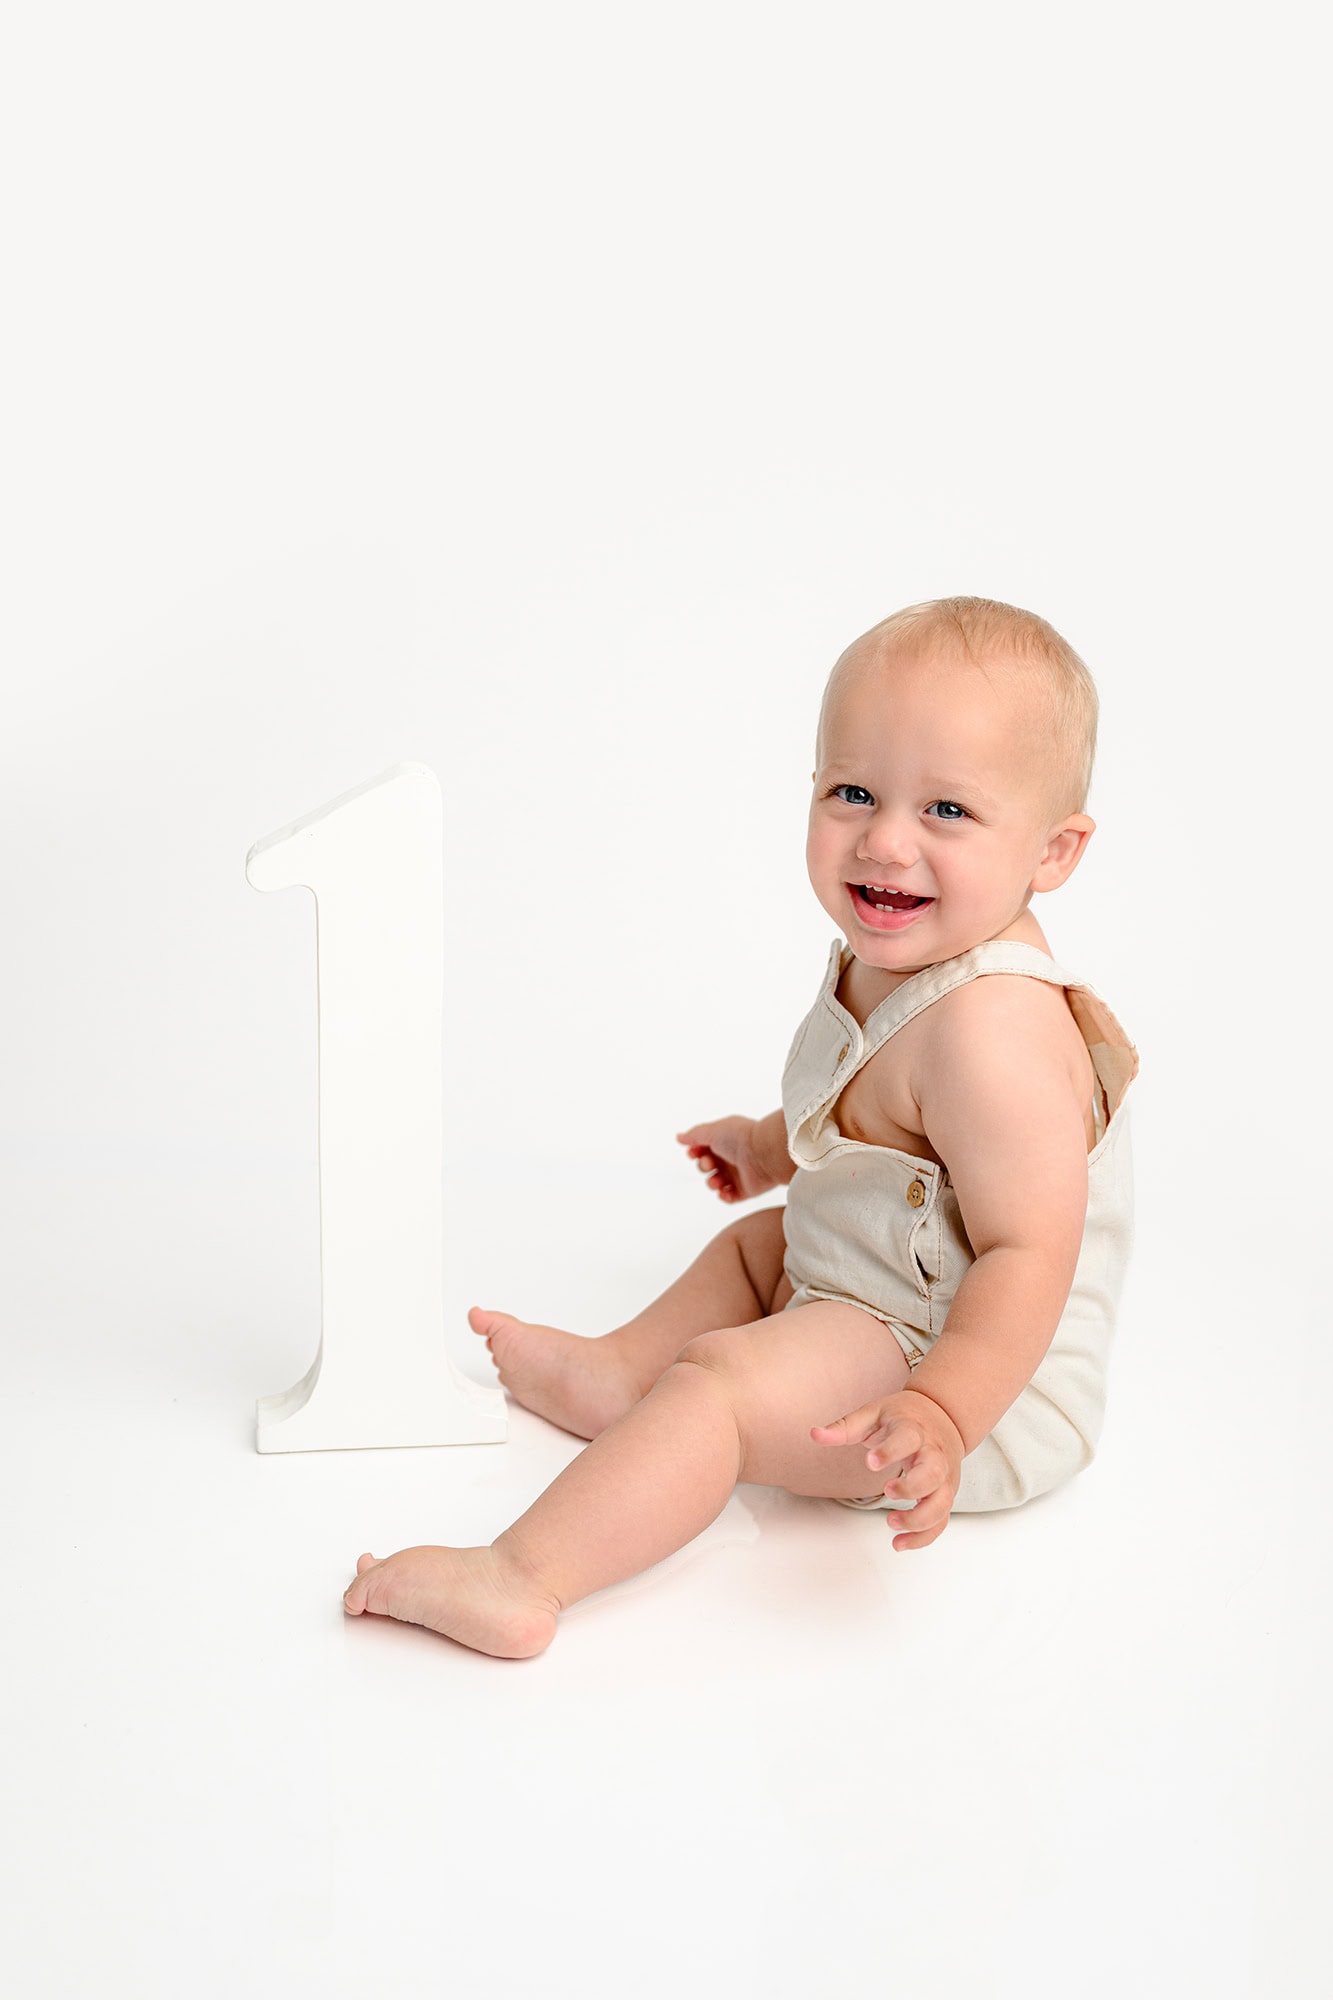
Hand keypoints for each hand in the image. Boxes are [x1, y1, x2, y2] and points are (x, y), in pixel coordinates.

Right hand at [676, 1116, 774, 1203]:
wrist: (764, 1154)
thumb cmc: (739, 1137)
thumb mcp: (712, 1131)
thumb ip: (694, 1135)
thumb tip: (679, 1137)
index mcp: (724, 1140)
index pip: (703, 1148)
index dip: (695, 1152)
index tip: (693, 1152)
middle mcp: (731, 1156)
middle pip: (707, 1166)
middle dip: (703, 1166)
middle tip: (709, 1163)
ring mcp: (739, 1173)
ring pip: (716, 1182)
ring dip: (711, 1183)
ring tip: (717, 1180)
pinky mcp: (747, 1189)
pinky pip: (730, 1197)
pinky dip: (724, 1196)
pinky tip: (724, 1191)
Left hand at [810, 1389, 964, 1549]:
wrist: (943, 1415)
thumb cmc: (905, 1417)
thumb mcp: (873, 1413)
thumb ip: (845, 1427)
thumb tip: (815, 1435)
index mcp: (914, 1430)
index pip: (908, 1438)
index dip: (890, 1451)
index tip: (870, 1462)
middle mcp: (934, 1454)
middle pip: (933, 1473)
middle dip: (913, 1486)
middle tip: (888, 1491)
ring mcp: (944, 1476)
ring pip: (942, 1502)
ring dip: (920, 1518)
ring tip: (892, 1523)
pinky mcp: (946, 1493)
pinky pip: (941, 1520)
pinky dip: (924, 1537)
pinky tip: (900, 1543)